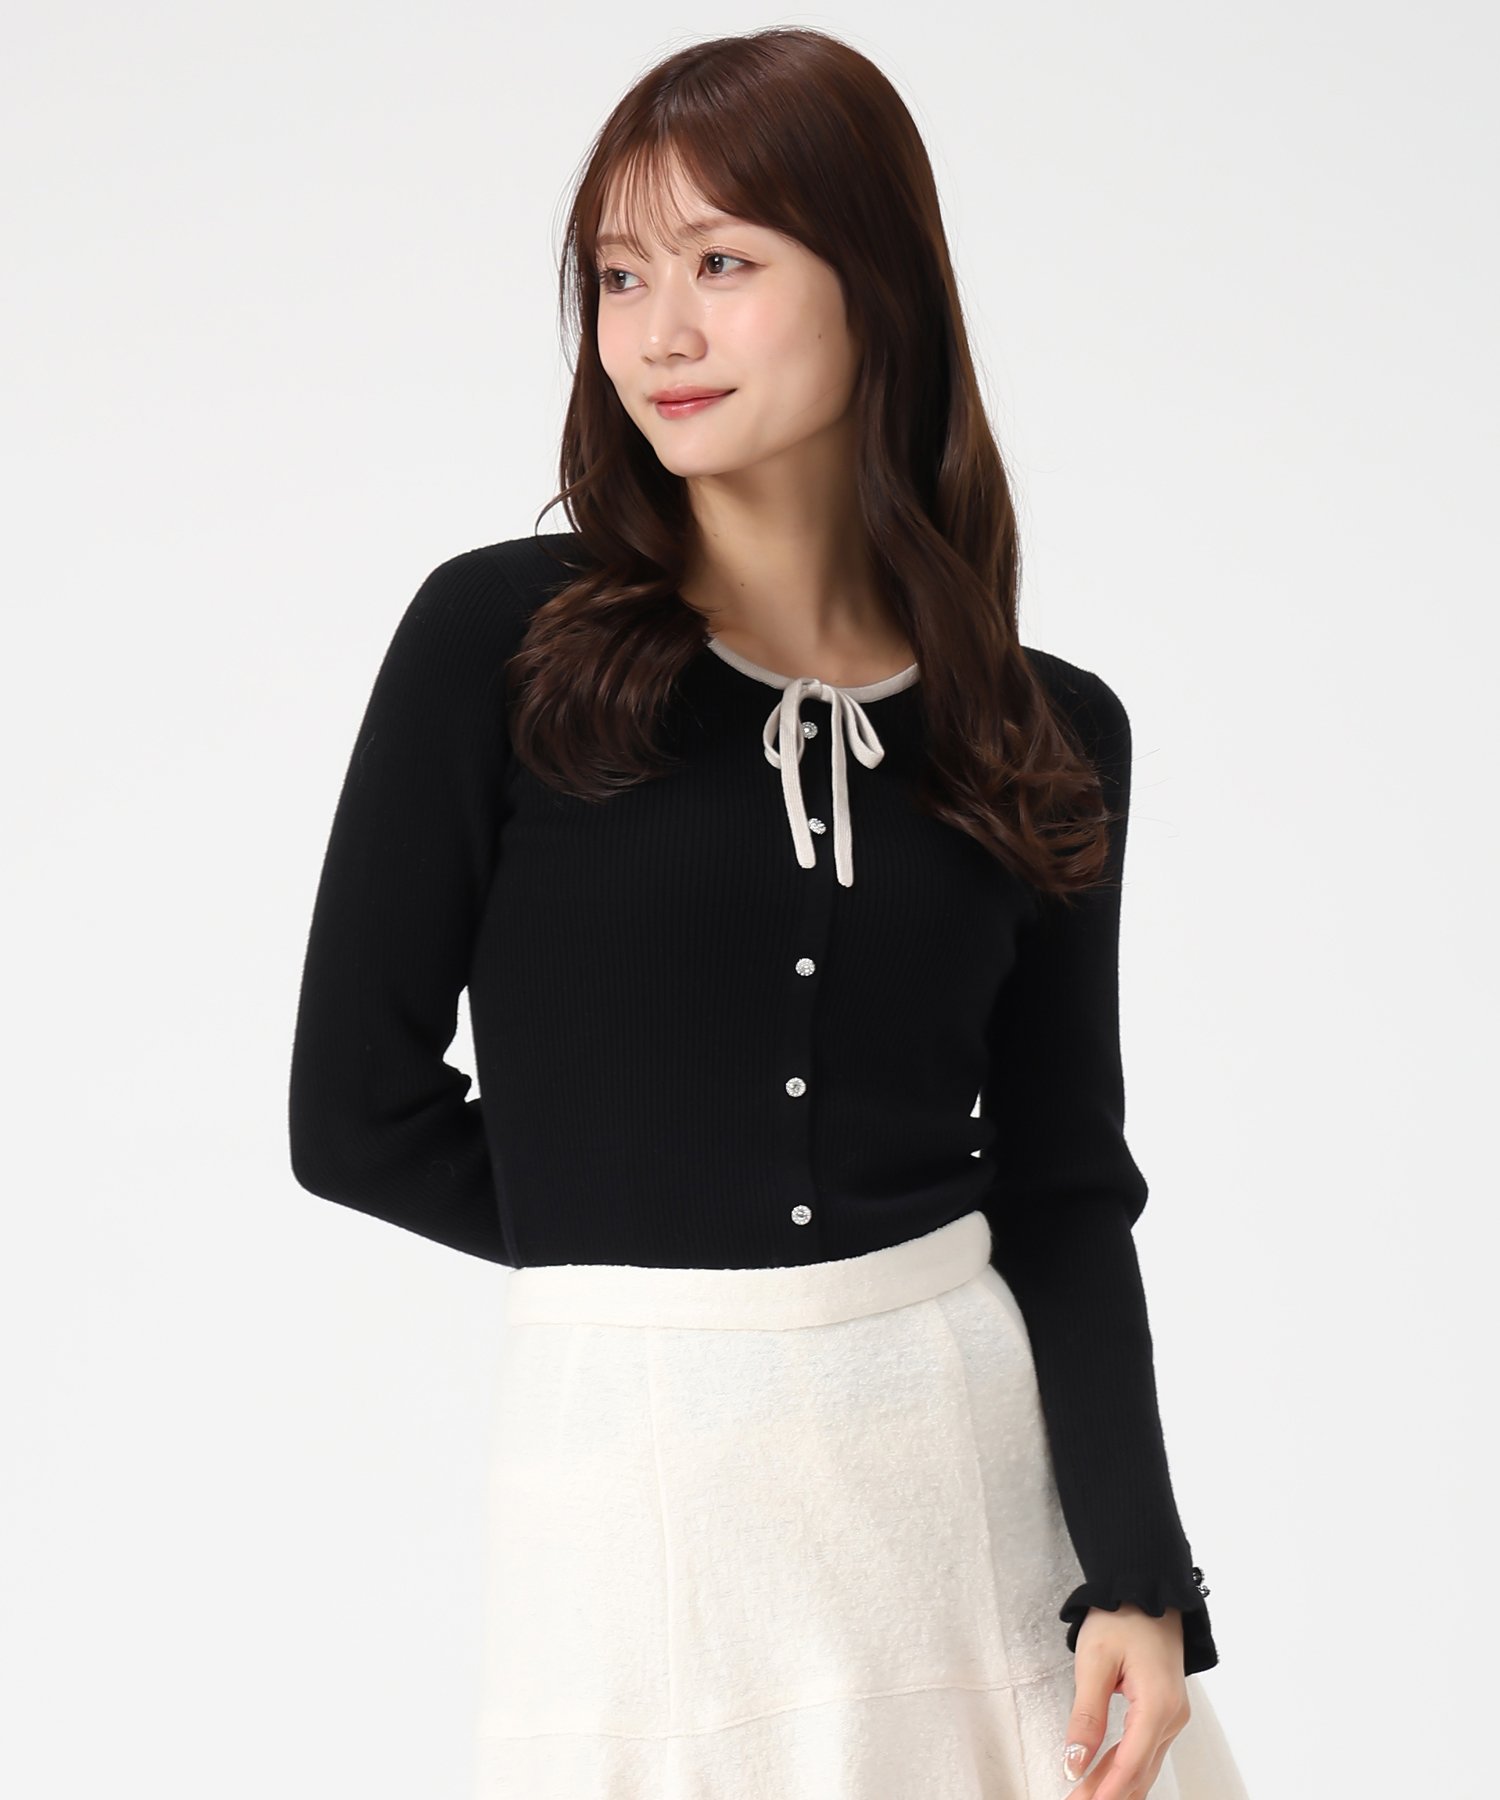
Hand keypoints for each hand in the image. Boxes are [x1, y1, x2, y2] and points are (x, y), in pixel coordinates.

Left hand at [1061, 1604, 1190, 1799]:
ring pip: (1144, 1765)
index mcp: (1158, 1705)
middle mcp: (1173, 1717)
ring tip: (1084, 1798)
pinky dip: (1126, 1769)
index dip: (1106, 1791)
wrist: (1147, 1590)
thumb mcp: (1095, 1661)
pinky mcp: (1166, 1712)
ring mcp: (1173, 1716)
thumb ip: (1086, 1716)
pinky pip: (1147, 1751)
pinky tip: (1106, 1781)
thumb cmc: (1121, 1617)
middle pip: (1139, 1771)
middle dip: (1108, 1794)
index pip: (1131, 1763)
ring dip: (1116, 1786)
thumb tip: (1074, 1762)